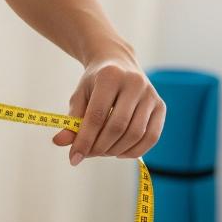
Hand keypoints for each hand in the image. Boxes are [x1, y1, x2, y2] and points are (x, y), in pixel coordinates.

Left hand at [52, 48, 165, 165]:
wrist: (118, 63)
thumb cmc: (95, 84)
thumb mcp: (79, 96)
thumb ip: (71, 119)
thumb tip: (60, 142)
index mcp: (110, 76)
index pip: (97, 116)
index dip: (84, 140)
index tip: (73, 158)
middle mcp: (134, 83)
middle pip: (118, 126)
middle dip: (100, 147)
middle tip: (87, 155)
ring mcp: (151, 94)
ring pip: (136, 134)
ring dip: (116, 150)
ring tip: (101, 152)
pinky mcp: (161, 106)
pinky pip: (151, 137)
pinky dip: (134, 151)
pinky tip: (119, 152)